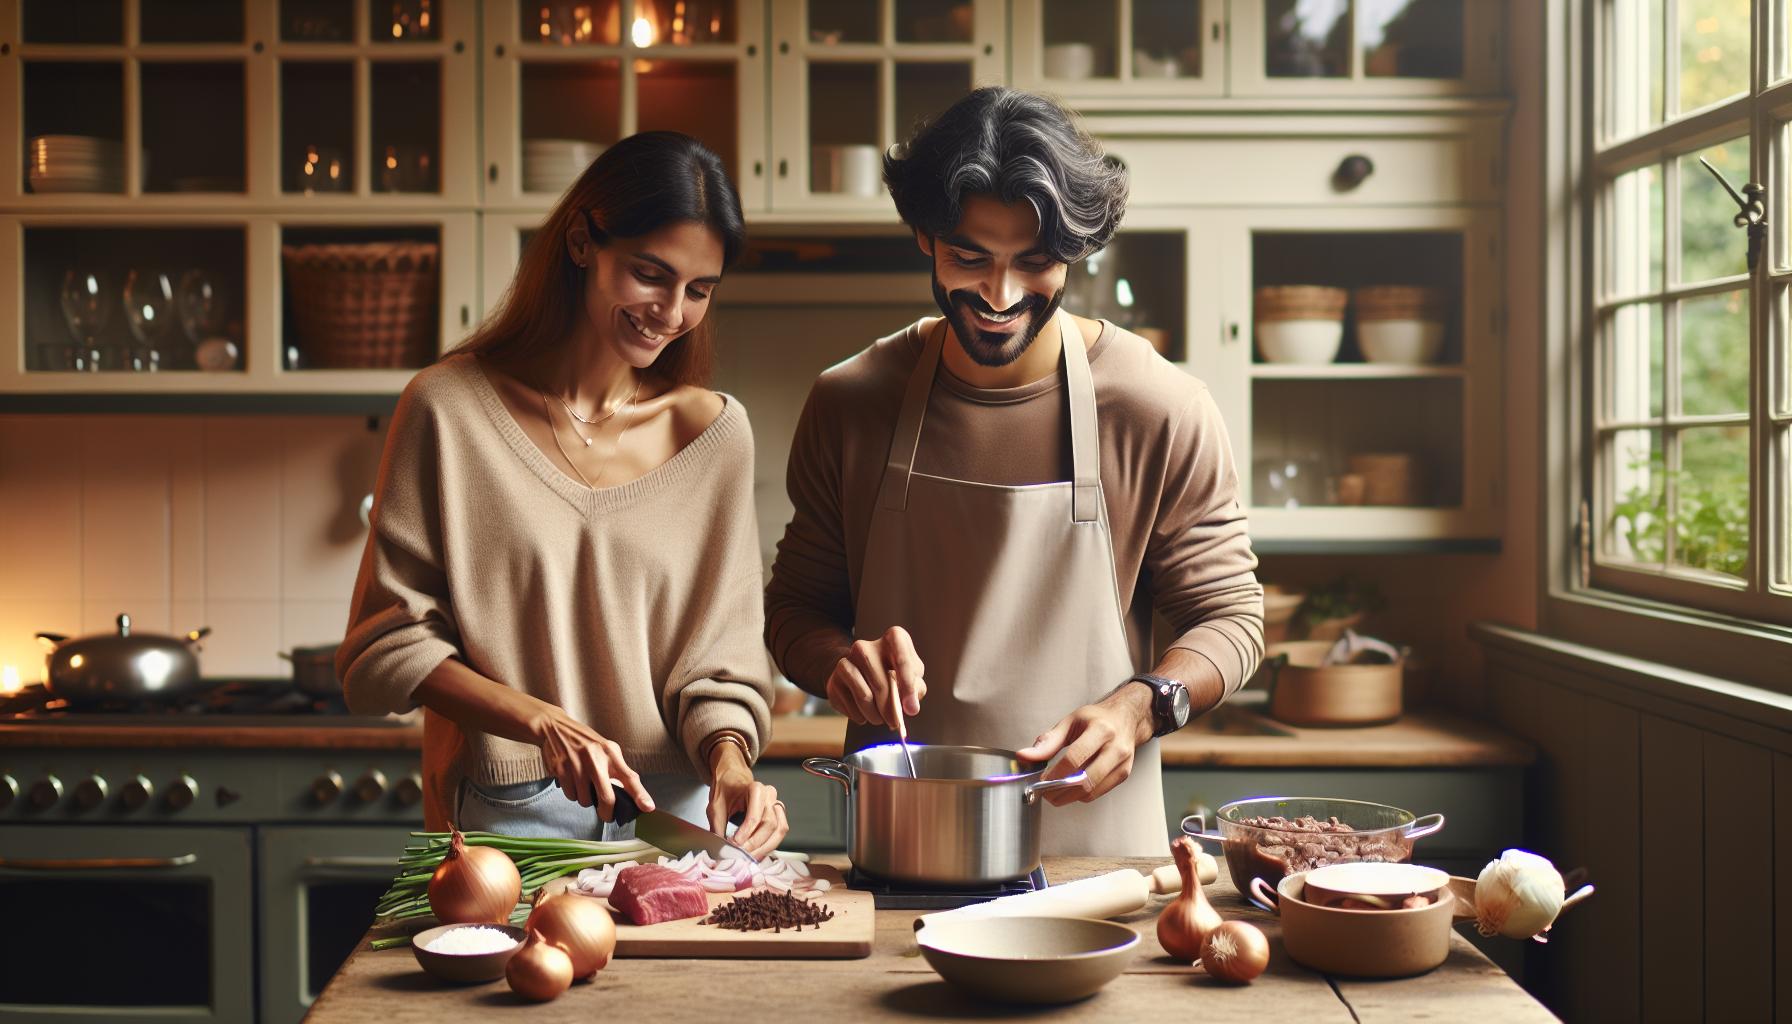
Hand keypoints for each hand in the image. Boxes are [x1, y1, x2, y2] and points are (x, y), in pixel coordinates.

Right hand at [529, 704, 652, 822]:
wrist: (555, 727)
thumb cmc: (585, 742)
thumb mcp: (606, 749)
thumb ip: (617, 769)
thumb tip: (628, 794)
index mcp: (611, 754)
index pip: (629, 777)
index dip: (640, 794)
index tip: (648, 807)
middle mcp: (595, 759)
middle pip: (607, 798)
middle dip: (607, 812)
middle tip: (606, 815)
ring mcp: (577, 765)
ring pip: (585, 800)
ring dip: (586, 799)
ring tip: (583, 784)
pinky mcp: (561, 770)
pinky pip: (570, 795)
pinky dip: (572, 793)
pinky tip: (572, 780)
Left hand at [707, 742, 789, 858]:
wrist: (732, 780)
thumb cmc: (725, 789)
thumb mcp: (715, 806)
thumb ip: (717, 827)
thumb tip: (721, 848)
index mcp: (756, 789)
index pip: (755, 816)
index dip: (745, 834)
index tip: (734, 844)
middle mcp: (770, 796)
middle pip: (770, 825)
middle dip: (755, 844)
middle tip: (741, 854)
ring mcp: (776, 805)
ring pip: (778, 831)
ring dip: (765, 848)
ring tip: (749, 857)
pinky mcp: (777, 816)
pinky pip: (778, 834)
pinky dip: (769, 846)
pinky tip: (757, 852)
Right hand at [825, 626, 926, 726]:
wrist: (858, 668)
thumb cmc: (893, 671)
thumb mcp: (911, 674)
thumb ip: (915, 688)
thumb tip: (911, 707)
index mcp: (892, 638)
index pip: (902, 661)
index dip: (907, 686)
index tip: (911, 709)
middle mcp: (864, 646)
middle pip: (880, 684)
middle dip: (890, 710)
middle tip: (895, 723)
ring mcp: (845, 661)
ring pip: (864, 697)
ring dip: (875, 715)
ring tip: (880, 718)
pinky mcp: (833, 679)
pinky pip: (850, 706)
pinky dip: (860, 716)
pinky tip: (864, 712)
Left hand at [1014, 688, 1153, 805]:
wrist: (1125, 719)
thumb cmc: (1096, 719)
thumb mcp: (1070, 722)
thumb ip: (1048, 741)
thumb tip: (1025, 756)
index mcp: (1101, 730)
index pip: (1075, 758)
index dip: (1055, 773)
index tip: (1040, 779)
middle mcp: (1115, 748)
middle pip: (1085, 779)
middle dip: (1060, 790)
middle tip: (1044, 792)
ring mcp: (1122, 763)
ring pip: (1091, 791)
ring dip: (1067, 797)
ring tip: (1053, 792)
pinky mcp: (1123, 775)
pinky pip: (1097, 793)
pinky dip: (1079, 795)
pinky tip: (1069, 789)